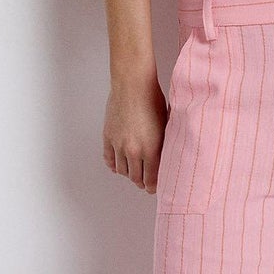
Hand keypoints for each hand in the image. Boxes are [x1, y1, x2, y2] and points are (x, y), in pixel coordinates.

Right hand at [103, 73, 168, 194]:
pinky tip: (119, 164)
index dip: (154, 186)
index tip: (155, 188)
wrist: (132, 85)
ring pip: (122, 171)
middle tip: (145, 182)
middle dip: (142, 182)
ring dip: (128, 173)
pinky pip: (109, 159)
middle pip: (136, 178)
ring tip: (134, 171)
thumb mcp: (166, 126)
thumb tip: (165, 159)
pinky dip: (114, 164)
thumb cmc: (153, 100)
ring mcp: (118, 145)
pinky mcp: (108, 137)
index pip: (152, 179)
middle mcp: (133, 151)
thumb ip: (163, 145)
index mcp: (151, 150)